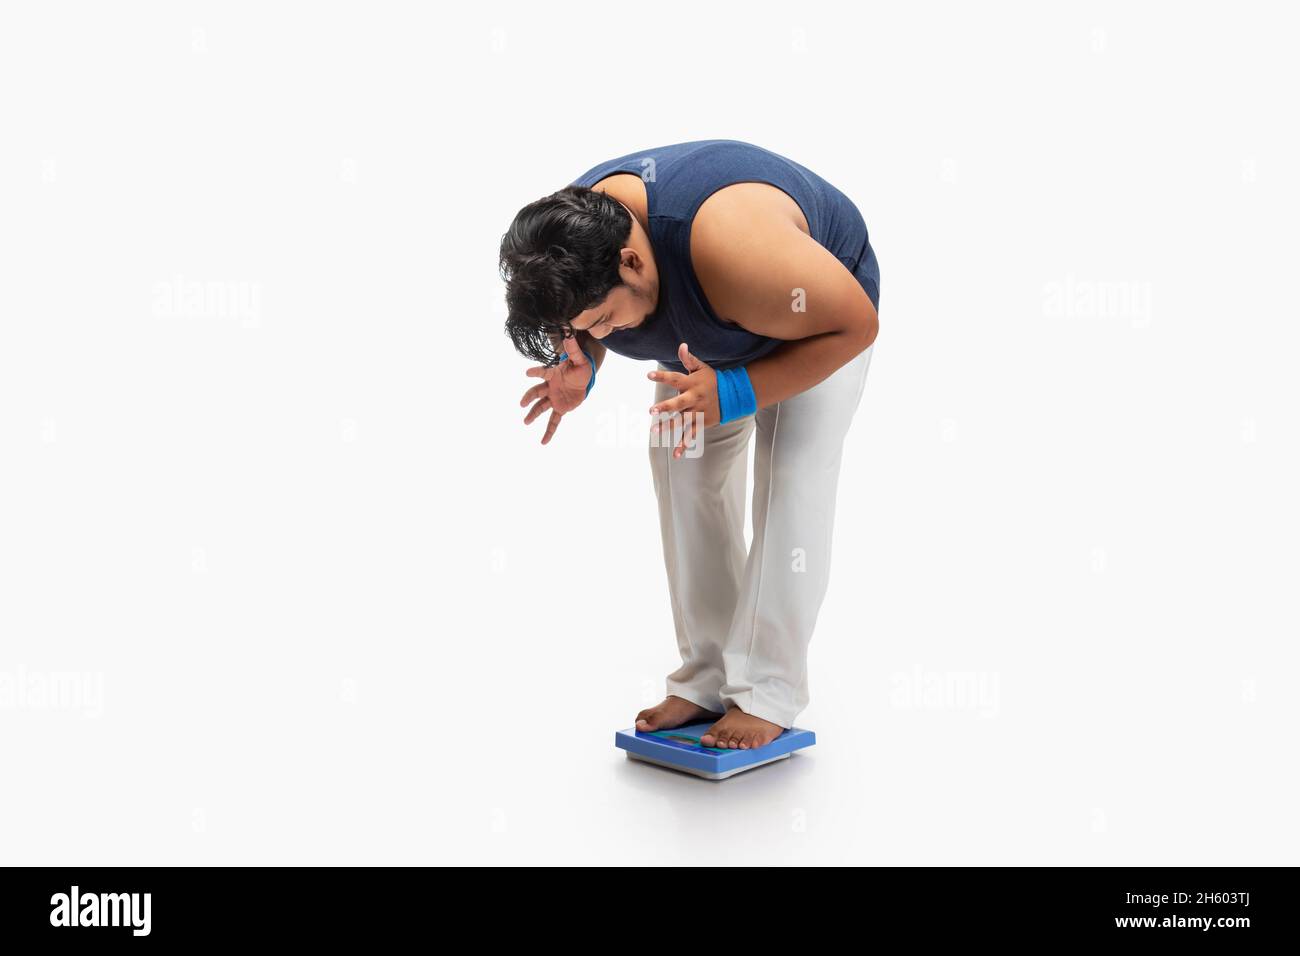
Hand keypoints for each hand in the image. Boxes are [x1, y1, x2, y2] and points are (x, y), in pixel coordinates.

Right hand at [519, 336, 592, 443]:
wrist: (585, 379)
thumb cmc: (581, 367)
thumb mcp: (580, 359)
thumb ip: (573, 350)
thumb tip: (570, 334)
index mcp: (553, 374)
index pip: (543, 372)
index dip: (536, 372)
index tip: (527, 373)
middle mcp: (550, 387)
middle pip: (537, 392)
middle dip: (529, 397)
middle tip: (522, 403)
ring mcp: (554, 398)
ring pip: (541, 407)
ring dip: (533, 414)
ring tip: (525, 421)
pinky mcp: (561, 408)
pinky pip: (554, 421)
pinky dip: (549, 431)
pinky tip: (543, 442)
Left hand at [647, 343, 719, 458]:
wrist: (734, 395)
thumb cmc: (712, 380)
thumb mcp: (702, 368)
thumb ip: (688, 359)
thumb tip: (681, 345)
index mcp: (691, 383)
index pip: (674, 378)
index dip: (662, 376)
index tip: (648, 375)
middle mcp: (694, 398)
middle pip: (678, 403)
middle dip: (666, 406)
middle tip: (651, 410)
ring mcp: (699, 412)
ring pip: (682, 421)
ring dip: (669, 426)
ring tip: (654, 430)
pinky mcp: (703, 423)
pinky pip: (692, 435)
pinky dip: (684, 445)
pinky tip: (675, 455)